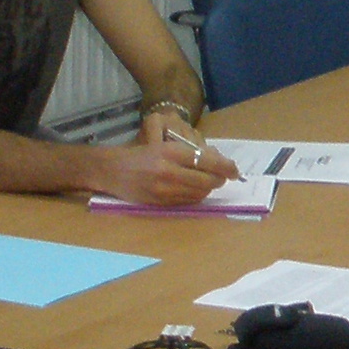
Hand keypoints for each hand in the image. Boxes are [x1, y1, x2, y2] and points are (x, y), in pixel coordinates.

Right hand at [102, 131, 224, 207]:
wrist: (113, 170)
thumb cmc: (142, 155)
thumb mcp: (165, 145)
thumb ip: (189, 153)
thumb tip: (217, 159)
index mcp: (170, 152)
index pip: (206, 160)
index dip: (225, 167)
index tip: (234, 170)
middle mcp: (168, 171)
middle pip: (206, 180)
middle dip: (219, 180)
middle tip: (223, 177)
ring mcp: (164, 190)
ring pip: (199, 193)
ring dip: (208, 189)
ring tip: (208, 182)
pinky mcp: (160, 203)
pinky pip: (187, 202)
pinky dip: (196, 196)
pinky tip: (194, 190)